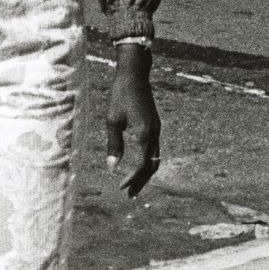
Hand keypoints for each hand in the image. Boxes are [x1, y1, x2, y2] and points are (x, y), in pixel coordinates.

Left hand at [104, 47, 160, 197]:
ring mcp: (156, 129)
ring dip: (145, 173)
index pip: (141, 165)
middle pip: (151, 165)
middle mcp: (154, 134)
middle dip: (141, 181)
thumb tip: (112, 166)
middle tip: (130, 195)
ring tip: (134, 184)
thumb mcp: (112, 120)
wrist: (135, 74)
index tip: (120, 186)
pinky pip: (154, 149)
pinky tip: (137, 164)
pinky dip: (147, 161)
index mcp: (144, 134)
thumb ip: (114, 144)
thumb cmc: (121, 95)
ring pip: (155, 158)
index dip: (131, 178)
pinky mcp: (154, 125)